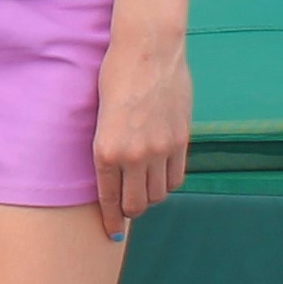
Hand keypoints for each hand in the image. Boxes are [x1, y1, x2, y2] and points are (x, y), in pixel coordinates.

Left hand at [89, 26, 190, 239]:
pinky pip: (176, 178)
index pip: (109, 199)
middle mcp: (133, 155)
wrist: (148, 51)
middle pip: (137, 204)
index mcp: (105, 150)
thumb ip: (111, 148)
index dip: (111, 220)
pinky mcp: (181, 140)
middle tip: (128, 207)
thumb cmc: (116, 76)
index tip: (112, 232)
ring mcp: (160, 149)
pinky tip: (160, 175)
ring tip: (143, 188)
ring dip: (150, 197)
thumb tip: (117, 174)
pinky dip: (168, 182)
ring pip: (158, 194)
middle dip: (131, 211)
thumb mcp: (101, 117)